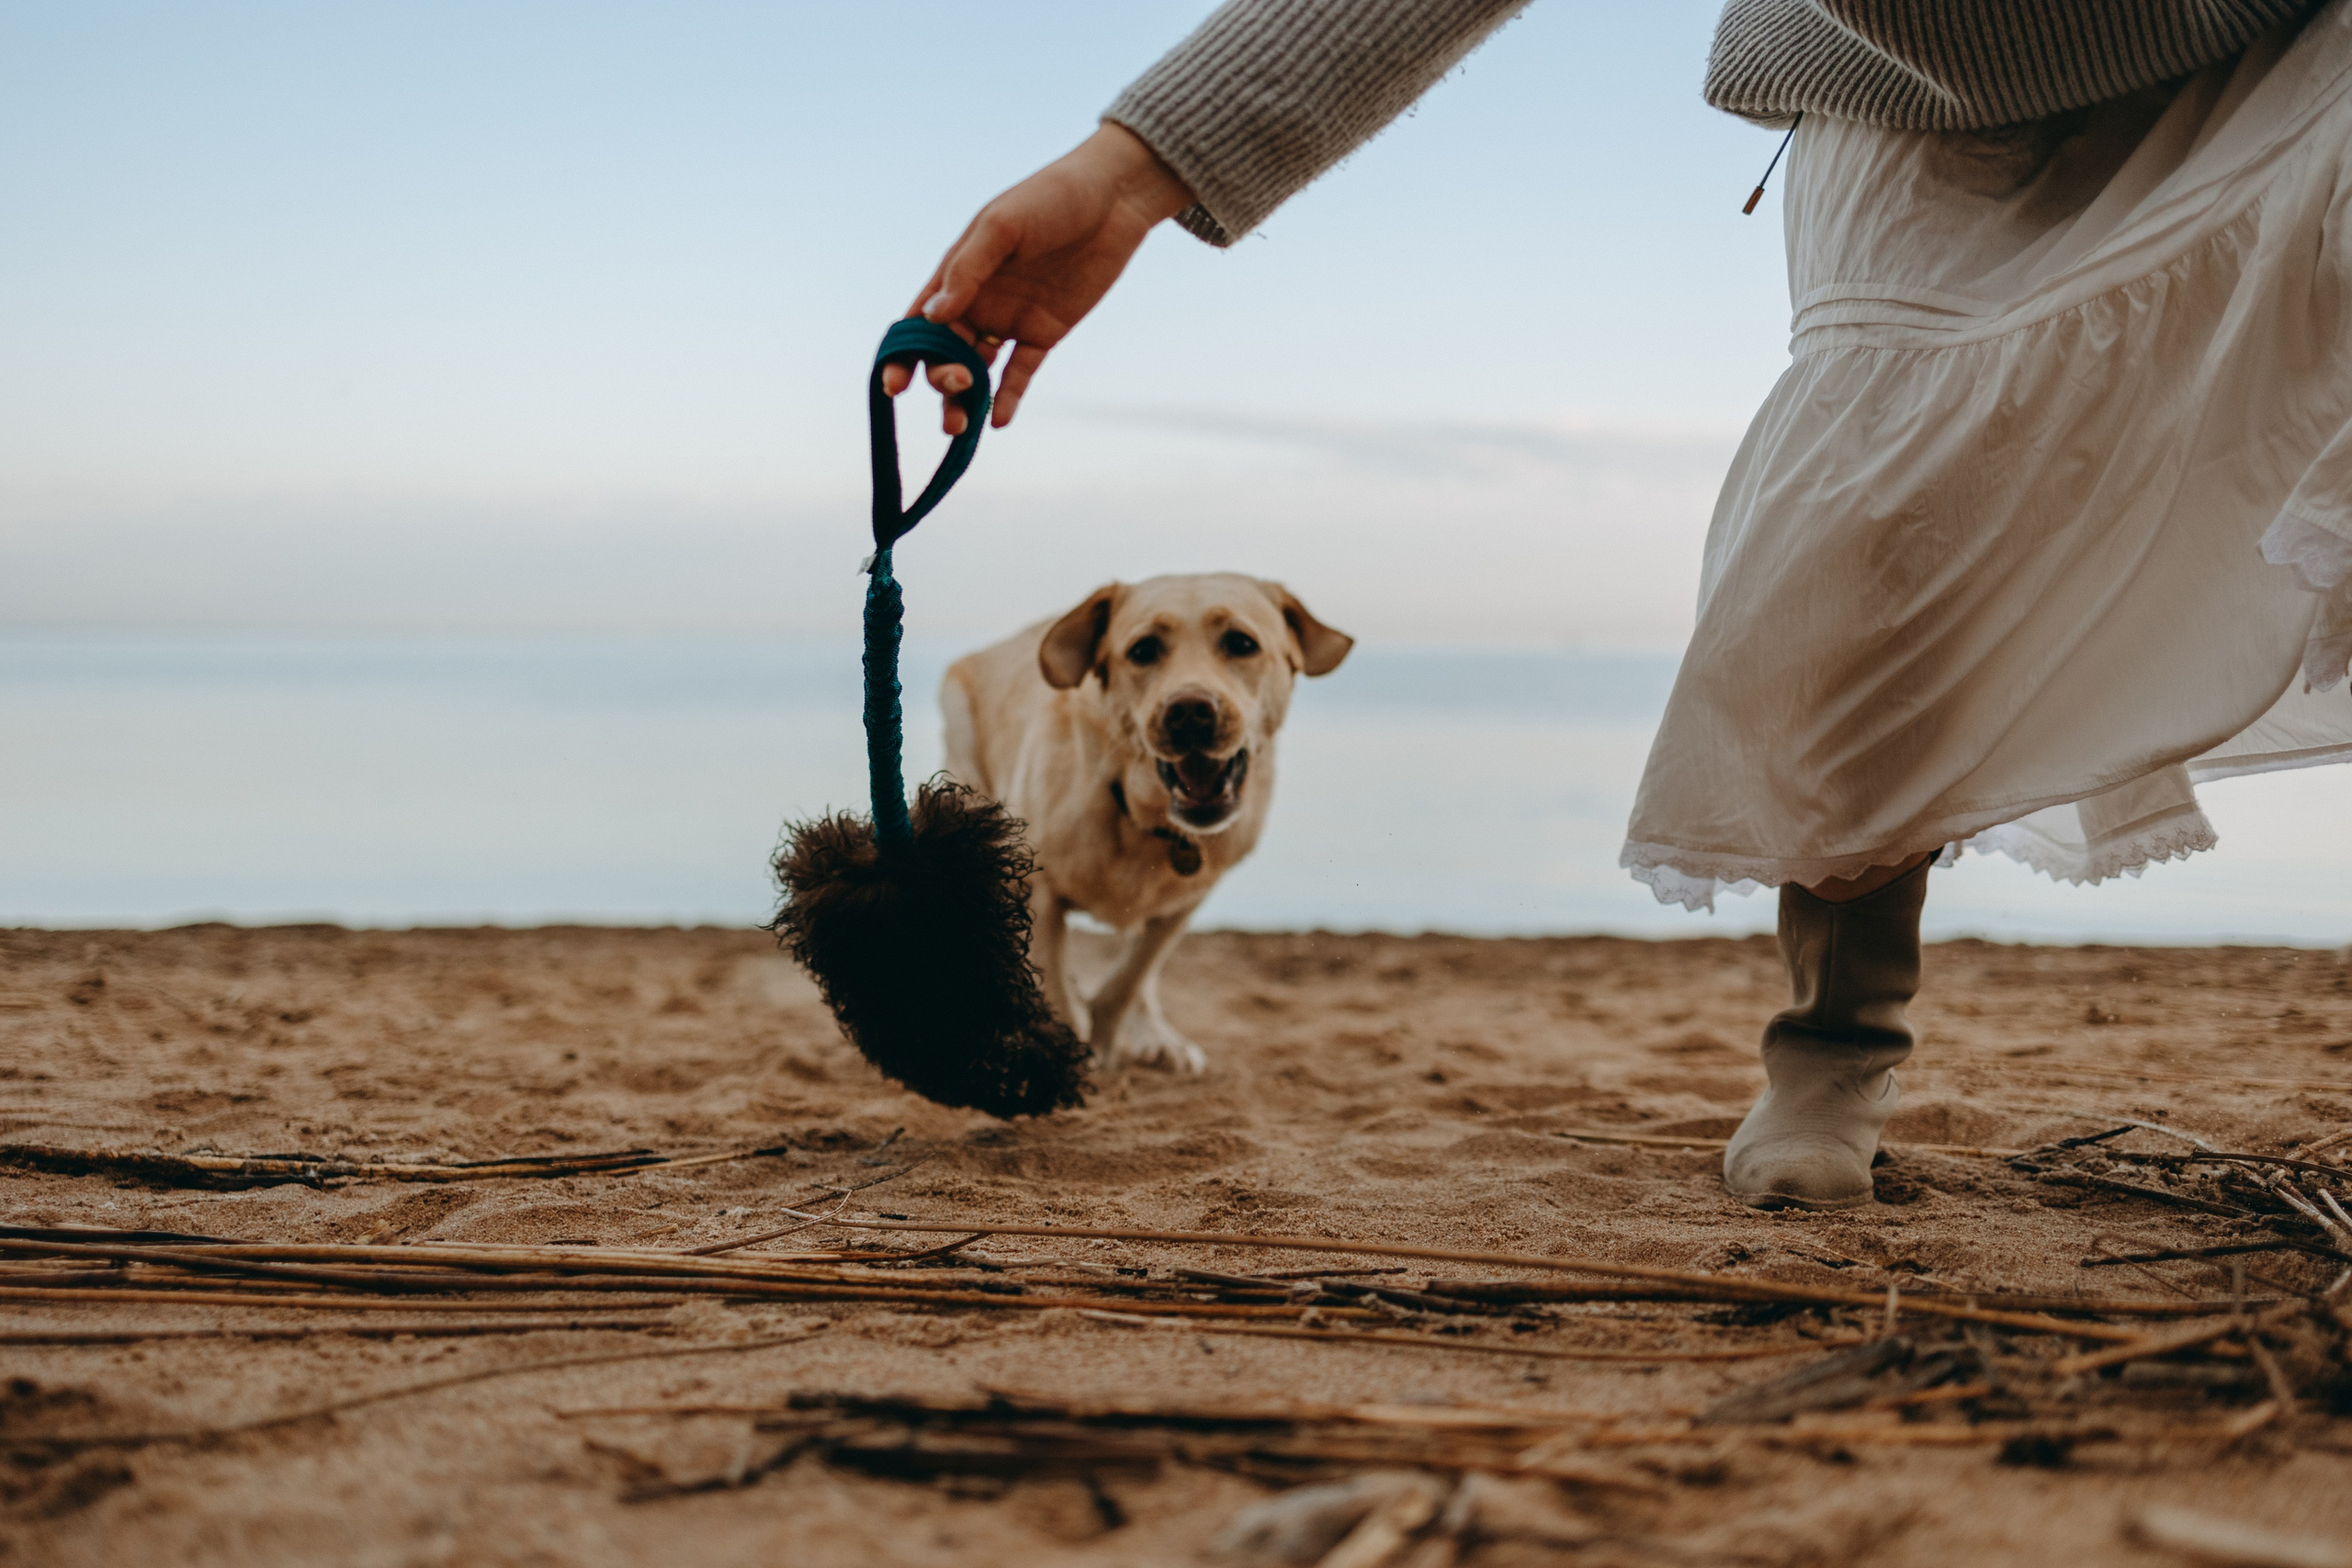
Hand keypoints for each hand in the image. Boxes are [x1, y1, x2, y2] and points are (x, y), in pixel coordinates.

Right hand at [884, 123, 1193, 432]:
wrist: (1112, 199)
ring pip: (979, 369)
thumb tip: (933, 316)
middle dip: (941, 378)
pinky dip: (1007, 397)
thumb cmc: (1049, 198)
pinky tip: (998, 421)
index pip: (918, 323)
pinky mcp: (1045, 333)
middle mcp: (978, 301)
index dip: (902, 355)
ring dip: (966, 398)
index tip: (893, 386)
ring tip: (961, 426)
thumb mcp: (1002, 226)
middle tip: (956, 386)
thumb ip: (968, 271)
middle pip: (946, 353)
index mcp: (957, 274)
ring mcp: (1010, 319)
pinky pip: (1020, 373)